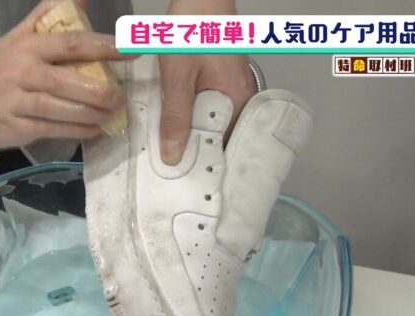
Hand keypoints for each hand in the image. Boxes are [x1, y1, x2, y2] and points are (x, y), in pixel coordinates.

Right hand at [0, 1, 133, 148]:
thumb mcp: (15, 38)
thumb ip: (46, 16)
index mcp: (27, 46)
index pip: (72, 43)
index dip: (104, 47)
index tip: (131, 51)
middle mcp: (22, 71)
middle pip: (70, 79)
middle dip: (102, 90)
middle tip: (121, 97)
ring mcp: (16, 101)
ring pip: (62, 108)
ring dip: (91, 113)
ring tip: (110, 115)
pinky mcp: (13, 127)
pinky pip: (51, 128)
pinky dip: (75, 130)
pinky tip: (91, 129)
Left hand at [159, 0, 256, 164]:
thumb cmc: (193, 29)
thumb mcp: (178, 76)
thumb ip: (176, 116)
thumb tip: (173, 155)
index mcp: (238, 100)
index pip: (228, 149)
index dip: (209, 169)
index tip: (190, 186)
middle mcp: (242, 99)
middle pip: (221, 140)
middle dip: (199, 158)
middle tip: (176, 176)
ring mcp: (234, 90)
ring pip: (213, 127)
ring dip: (194, 140)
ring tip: (173, 159)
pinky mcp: (223, 83)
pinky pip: (209, 111)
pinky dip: (194, 122)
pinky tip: (176, 128)